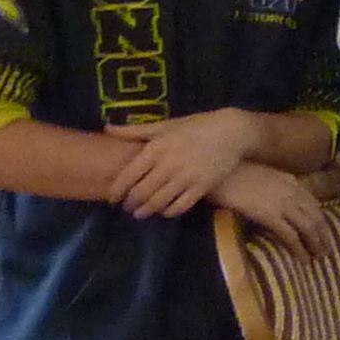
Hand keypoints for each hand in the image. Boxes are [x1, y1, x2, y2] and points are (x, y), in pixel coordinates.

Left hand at [108, 109, 259, 217]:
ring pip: (160, 201)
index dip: (117, 190)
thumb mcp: (165, 125)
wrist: (232, 131)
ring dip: (147, 210)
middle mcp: (169, 164)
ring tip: (141, 214)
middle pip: (142, 192)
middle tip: (127, 208)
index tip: (112, 198)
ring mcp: (186, 177)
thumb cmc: (196, 126)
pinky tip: (165, 211)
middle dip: (131, 203)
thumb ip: (135, 130)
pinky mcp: (203, 186)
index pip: (129, 175)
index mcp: (156, 148)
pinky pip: (181, 205)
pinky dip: (169, 211)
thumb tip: (107, 129)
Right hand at [217, 162, 326, 254]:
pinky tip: (303, 260)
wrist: (219, 171)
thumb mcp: (260, 177)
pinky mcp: (270, 215)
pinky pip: (291, 235)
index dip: (321, 220)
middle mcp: (291, 192)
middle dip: (323, 235)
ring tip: (318, 258)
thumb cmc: (232, 173)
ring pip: (308, 228)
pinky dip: (299, 249)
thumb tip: (277, 204)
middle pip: (316, 217)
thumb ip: (273, 188)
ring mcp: (282, 203)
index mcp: (290, 181)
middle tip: (326, 251)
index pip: (314, 204)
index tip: (324, 232)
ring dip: (315, 245)